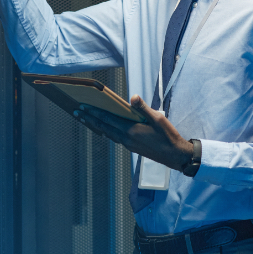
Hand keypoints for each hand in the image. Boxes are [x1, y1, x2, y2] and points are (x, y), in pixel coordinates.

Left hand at [74, 94, 193, 171]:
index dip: (95, 113)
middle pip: (104, 127)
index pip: (108, 119)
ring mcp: (129, 145)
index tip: (83, 107)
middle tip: (77, 113)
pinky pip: (115, 138)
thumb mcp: (158, 119)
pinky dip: (107, 131)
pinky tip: (105, 129)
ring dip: (96, 126)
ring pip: (108, 133)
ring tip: (87, 119)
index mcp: (131, 131)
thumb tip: (133, 97)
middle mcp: (126, 139)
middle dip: (90, 119)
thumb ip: (144, 108)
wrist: (175, 156)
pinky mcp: (133, 147)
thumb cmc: (168, 136)